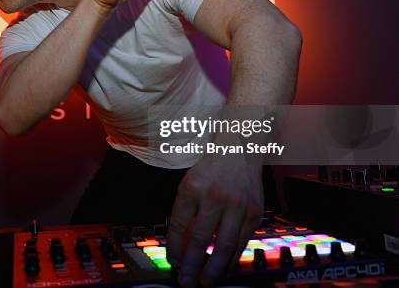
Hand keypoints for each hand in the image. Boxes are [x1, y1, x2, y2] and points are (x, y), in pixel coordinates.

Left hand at [167, 163, 263, 286]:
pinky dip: (232, 259)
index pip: (179, 225)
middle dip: (192, 265)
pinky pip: (242, 242)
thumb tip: (179, 246)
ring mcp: (237, 205)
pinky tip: (224, 268)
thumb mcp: (189, 185)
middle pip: (200, 239)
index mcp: (193, 188)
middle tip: (187, 281)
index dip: (175, 248)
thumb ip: (184, 214)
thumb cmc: (210, 171)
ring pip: (225, 246)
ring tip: (206, 281)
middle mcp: (215, 197)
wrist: (239, 153)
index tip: (174, 262)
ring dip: (215, 269)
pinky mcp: (254, 213)